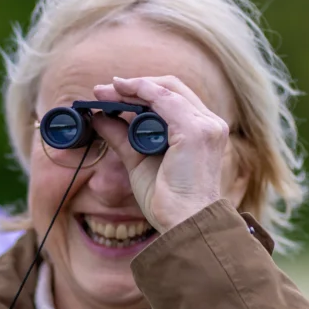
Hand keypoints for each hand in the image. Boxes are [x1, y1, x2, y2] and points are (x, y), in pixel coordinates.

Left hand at [90, 76, 229, 232]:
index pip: (173, 98)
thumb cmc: (168, 201)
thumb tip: (99, 118)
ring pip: (167, 90)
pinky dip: (141, 92)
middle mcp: (209, 123)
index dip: (141, 91)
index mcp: (201, 131)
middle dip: (134, 85)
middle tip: (102, 90)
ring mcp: (205, 126)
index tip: (111, 93)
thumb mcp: (138, 161)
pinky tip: (120, 92)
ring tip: (104, 91)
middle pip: (171, 88)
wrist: (183, 223)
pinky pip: (165, 100)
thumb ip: (121, 138)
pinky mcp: (194, 131)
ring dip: (133, 87)